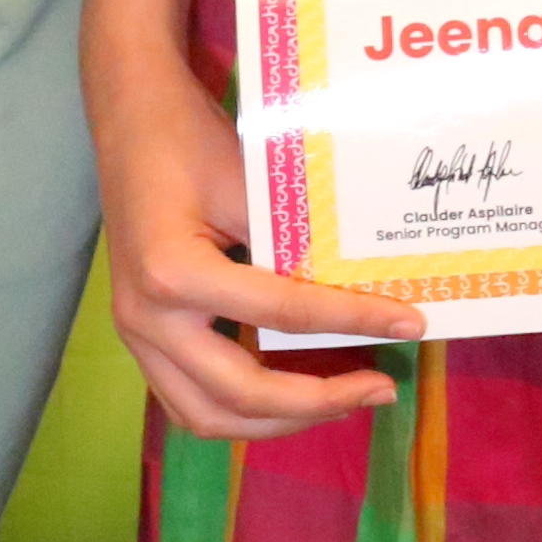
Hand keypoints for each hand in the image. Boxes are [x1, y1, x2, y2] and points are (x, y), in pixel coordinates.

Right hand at [94, 46, 419, 439]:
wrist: (131, 119)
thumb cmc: (192, 141)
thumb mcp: (251, 184)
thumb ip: (295, 247)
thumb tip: (367, 291)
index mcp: (175, 275)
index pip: (282, 315)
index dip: (353, 322)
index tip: (409, 325)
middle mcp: (148, 319)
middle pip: (239, 395)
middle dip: (317, 403)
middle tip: (379, 389)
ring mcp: (136, 335)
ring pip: (206, 416)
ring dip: (277, 422)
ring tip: (340, 402)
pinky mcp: (142, 336)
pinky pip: (188, 399)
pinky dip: (241, 410)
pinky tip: (291, 394)